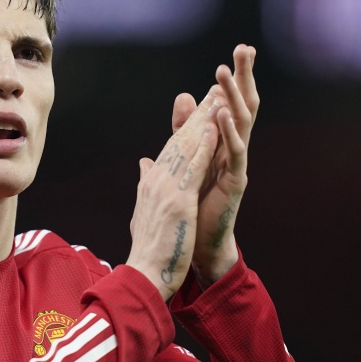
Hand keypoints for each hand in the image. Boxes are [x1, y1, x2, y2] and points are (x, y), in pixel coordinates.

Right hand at [126, 87, 222, 300]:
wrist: (144, 274)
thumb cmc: (149, 249)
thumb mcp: (145, 210)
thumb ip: (146, 184)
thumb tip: (144, 164)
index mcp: (151, 183)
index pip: (172, 147)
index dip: (187, 124)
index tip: (200, 105)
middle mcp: (156, 179)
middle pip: (179, 140)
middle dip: (197, 113)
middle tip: (212, 87)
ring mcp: (165, 188)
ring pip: (187, 146)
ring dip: (203, 119)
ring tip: (217, 96)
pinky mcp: (177, 200)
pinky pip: (193, 167)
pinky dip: (204, 145)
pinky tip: (214, 128)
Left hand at [172, 44, 258, 288]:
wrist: (198, 243)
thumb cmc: (194, 202)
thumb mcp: (186, 157)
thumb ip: (185, 128)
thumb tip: (183, 97)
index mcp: (222, 142)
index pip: (231, 102)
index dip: (235, 78)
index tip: (239, 50)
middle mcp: (233, 149)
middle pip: (243, 105)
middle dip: (244, 77)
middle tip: (245, 48)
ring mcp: (237, 164)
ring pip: (240, 123)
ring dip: (233, 96)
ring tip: (224, 73)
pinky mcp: (236, 182)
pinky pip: (234, 151)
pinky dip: (228, 130)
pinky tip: (222, 111)